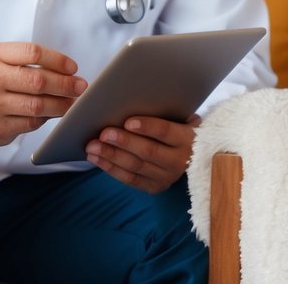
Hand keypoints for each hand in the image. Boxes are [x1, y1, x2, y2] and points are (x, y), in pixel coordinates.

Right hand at [0, 42, 86, 145]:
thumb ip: (28, 59)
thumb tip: (67, 72)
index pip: (33, 53)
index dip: (58, 60)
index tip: (73, 67)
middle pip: (38, 81)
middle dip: (66, 85)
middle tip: (81, 86)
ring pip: (38, 106)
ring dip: (62, 104)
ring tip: (72, 101)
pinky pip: (31, 123)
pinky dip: (45, 117)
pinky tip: (51, 112)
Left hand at [85, 115, 199, 193]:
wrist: (194, 156)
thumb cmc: (179, 128)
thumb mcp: (180, 118)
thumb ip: (166, 111)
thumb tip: (138, 99)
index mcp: (188, 139)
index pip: (166, 132)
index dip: (147, 126)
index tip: (128, 121)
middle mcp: (180, 161)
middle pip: (148, 151)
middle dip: (123, 141)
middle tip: (103, 133)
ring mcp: (167, 177)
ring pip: (135, 166)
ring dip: (111, 156)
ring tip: (92, 146)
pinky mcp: (155, 187)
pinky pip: (130, 179)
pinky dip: (111, 169)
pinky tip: (96, 159)